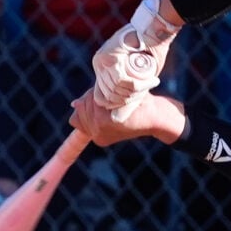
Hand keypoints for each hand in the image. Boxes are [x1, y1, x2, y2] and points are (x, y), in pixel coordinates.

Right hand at [69, 88, 185, 146]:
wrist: (157, 116)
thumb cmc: (137, 110)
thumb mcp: (113, 109)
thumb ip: (93, 108)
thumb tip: (74, 104)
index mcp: (97, 136)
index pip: (75, 119)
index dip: (85, 105)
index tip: (102, 100)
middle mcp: (96, 135)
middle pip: (80, 108)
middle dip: (92, 96)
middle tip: (112, 96)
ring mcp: (100, 129)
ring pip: (87, 102)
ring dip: (99, 94)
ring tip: (117, 97)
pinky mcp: (106, 121)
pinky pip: (95, 100)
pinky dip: (105, 94)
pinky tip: (118, 98)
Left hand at [92, 0, 178, 116]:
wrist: (153, 28)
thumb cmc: (150, 49)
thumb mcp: (138, 72)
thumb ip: (129, 87)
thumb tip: (118, 115)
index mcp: (102, 69)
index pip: (102, 97)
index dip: (119, 103)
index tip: (136, 99)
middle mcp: (98, 65)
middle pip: (110, 94)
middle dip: (131, 97)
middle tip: (147, 88)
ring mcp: (101, 60)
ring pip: (116, 89)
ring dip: (137, 90)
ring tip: (151, 83)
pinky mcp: (107, 56)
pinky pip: (120, 80)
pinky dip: (136, 85)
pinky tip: (148, 82)